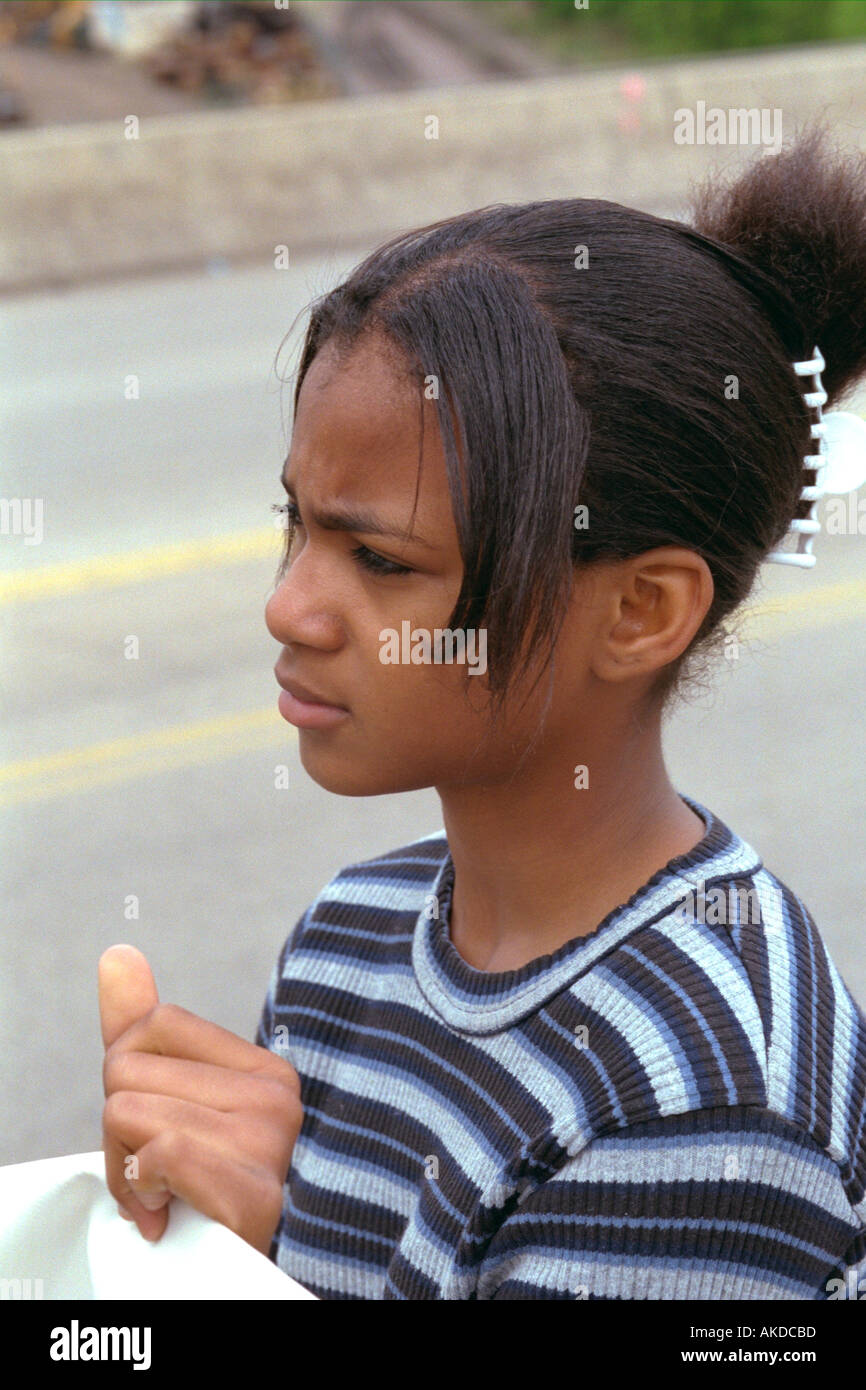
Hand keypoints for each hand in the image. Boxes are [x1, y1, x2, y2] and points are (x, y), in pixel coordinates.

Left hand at [99, 944, 301, 1254]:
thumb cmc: (199, 1196)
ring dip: (123, 1168)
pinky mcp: (255, 1191)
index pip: (156, 1023)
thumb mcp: (167, 1105)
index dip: (127, 1077)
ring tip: (161, 1196)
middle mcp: (278, 1097)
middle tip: (151, 1174)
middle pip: (129, 1069)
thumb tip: (115, 955)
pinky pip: (161, 1152)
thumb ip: (140, 1032)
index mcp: (266, 1069)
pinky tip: (166, 1210)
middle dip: (116, 1130)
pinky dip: (142, 1185)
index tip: (152, 1132)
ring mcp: (271, 1142)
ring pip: (129, 1111)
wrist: (230, 1282)